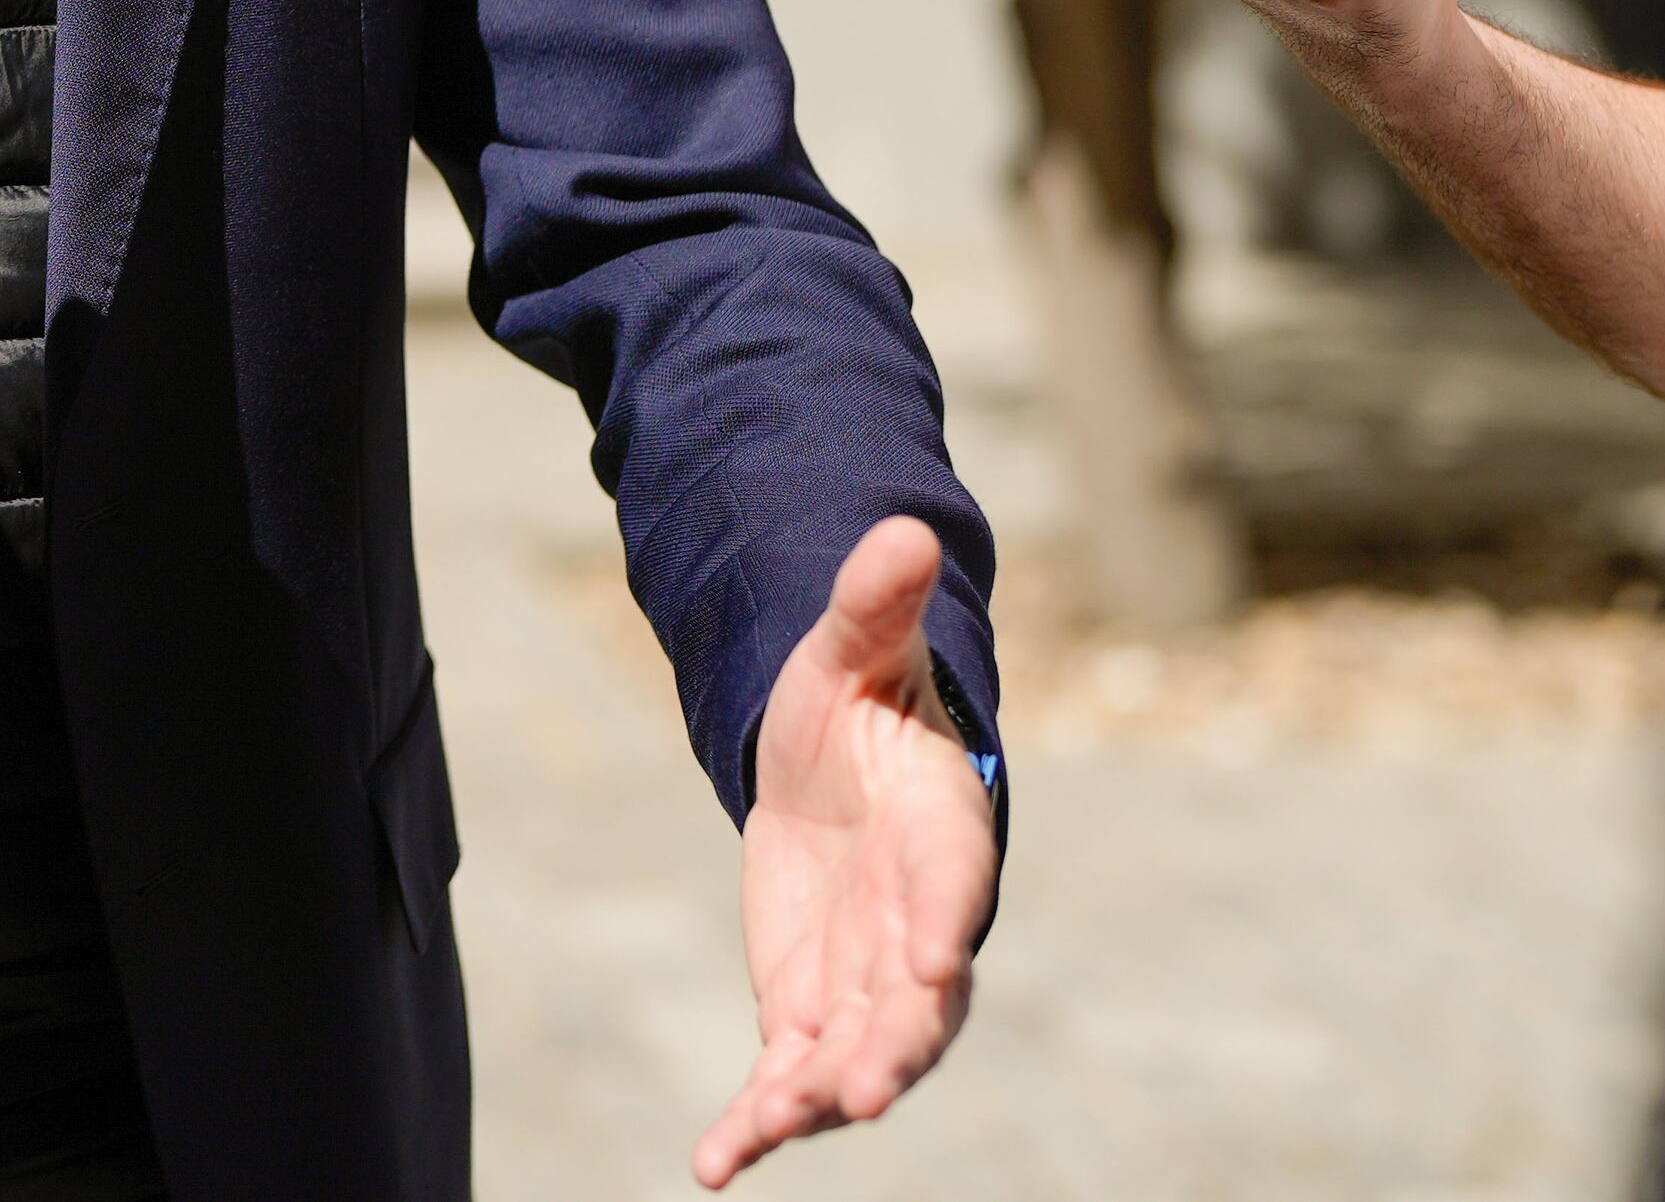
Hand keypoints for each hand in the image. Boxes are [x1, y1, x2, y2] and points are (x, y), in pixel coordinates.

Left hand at [695, 516, 999, 1188]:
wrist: (836, 761)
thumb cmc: (858, 697)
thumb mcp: (850, 644)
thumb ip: (873, 604)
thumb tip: (904, 527)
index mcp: (942, 831)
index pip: (953, 884)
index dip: (943, 922)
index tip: (933, 962)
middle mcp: (918, 922)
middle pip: (918, 1000)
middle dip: (892, 1047)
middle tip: (860, 1092)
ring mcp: (868, 977)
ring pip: (858, 1054)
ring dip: (819, 1097)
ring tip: (768, 1133)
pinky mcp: (812, 1008)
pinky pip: (790, 1075)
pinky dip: (757, 1121)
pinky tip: (712, 1164)